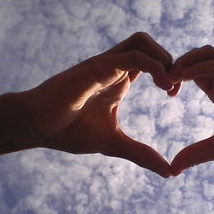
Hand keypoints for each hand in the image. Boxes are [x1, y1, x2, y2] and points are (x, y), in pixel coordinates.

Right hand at [18, 32, 177, 176]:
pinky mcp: (99, 66)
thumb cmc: (70, 131)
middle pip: (149, 45)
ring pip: (143, 42)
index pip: (150, 61)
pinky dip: (155, 66)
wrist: (38, 126)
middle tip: (175, 88)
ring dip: (164, 59)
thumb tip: (168, 172)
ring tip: (170, 86)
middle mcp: (115, 68)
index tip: (173, 95)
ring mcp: (107, 64)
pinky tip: (164, 86)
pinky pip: (134, 55)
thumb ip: (141, 154)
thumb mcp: (114, 144)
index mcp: (120, 80)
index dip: (168, 72)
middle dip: (171, 61)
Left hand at [170, 45, 213, 174]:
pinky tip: (183, 79)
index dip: (177, 76)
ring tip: (172, 78)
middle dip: (177, 64)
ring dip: (186, 61)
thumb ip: (196, 153)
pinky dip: (198, 67)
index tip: (167, 93)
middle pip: (198, 56)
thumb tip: (172, 168)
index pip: (195, 72)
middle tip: (164, 82)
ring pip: (207, 53)